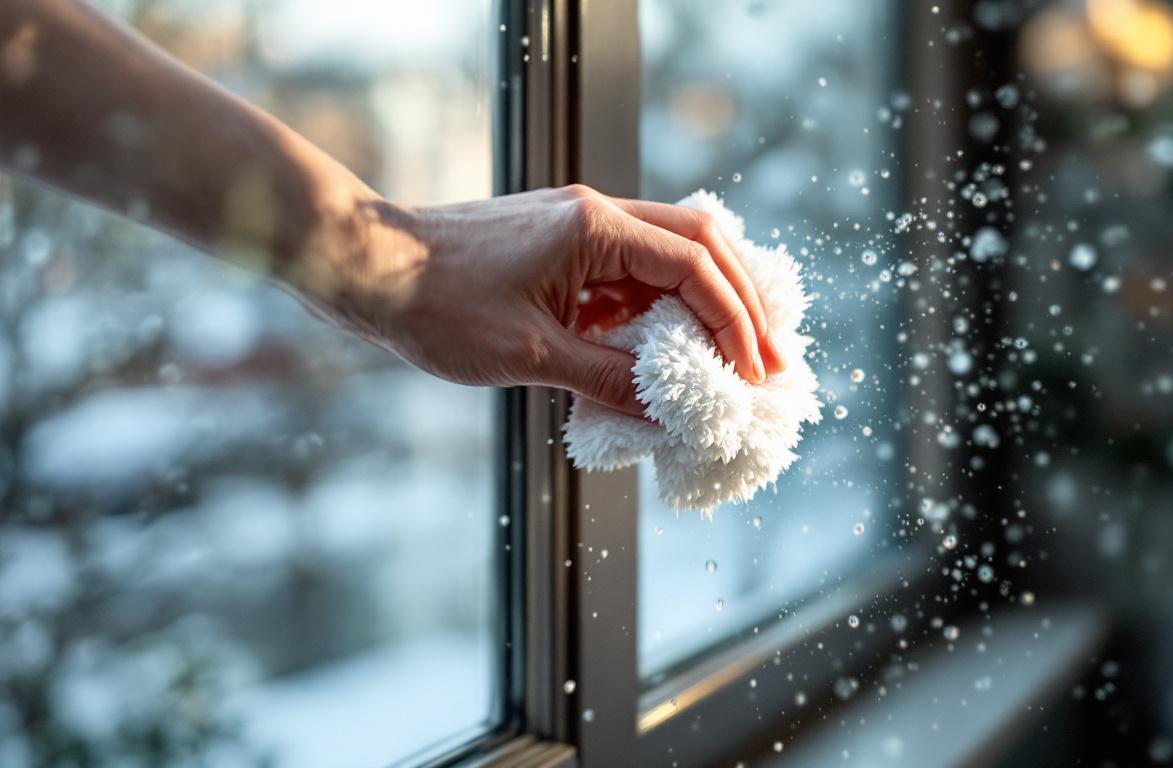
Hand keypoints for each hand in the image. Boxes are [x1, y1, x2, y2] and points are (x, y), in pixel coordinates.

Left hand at [328, 185, 785, 415]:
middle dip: (741, 302)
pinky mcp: (562, 245)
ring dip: (707, 301)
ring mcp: (579, 225)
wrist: (364, 267)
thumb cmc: (433, 304)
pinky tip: (672, 347)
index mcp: (594, 228)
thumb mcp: (526, 355)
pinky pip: (632, 270)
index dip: (733, 321)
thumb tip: (666, 413)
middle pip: (701, 243)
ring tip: (735, 355)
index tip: (754, 371)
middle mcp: (596, 214)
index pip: (694, 266)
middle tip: (770, 359)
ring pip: (671, 252)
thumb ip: (605, 379)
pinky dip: (662, 306)